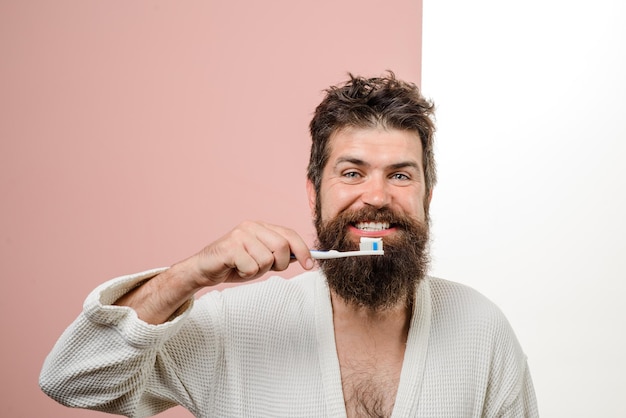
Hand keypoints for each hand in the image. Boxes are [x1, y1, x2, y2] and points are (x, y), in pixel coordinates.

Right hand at [179, 220, 313, 288]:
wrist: (204, 270)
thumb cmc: (234, 265)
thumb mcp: (261, 260)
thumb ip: (279, 255)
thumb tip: (303, 257)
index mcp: (261, 227)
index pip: (290, 235)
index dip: (303, 250)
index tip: (310, 265)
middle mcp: (251, 226)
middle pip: (282, 247)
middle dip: (280, 264)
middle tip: (267, 269)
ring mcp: (240, 235)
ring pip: (267, 260)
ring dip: (259, 271)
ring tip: (246, 268)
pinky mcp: (230, 247)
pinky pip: (252, 267)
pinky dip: (246, 274)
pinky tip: (236, 269)